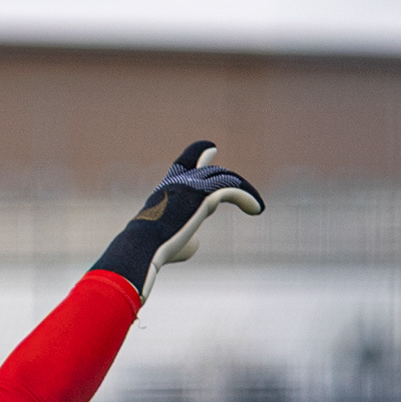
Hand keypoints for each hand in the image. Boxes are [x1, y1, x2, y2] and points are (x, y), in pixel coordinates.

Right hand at [92, 140, 264, 289]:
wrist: (143, 247)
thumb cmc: (154, 251)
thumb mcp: (168, 241)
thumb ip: (186, 235)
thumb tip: (196, 240)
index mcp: (165, 192)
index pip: (180, 167)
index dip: (194, 158)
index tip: (209, 150)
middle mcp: (177, 183)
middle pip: (200, 164)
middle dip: (215, 165)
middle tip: (216, 153)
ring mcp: (190, 186)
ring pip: (221, 176)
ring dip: (241, 188)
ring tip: (255, 205)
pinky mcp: (204, 196)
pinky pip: (232, 190)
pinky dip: (247, 197)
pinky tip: (257, 209)